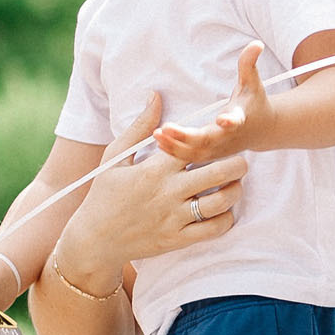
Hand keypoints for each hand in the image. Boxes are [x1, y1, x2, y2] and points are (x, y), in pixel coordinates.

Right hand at [56, 95, 249, 286]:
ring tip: (234, 184)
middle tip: (240, 161)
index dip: (215, 139)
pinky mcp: (178, 239)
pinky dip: (226, 219)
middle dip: (237, 164)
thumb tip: (156, 95)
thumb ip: (140, 127)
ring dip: (235, 190)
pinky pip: (214, 230)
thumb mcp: (115, 157)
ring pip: (221, 201)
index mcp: (155, 168)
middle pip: (219, 172)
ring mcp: (175, 218)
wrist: (94, 240)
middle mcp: (168, 192)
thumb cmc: (104, 194)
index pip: (196, 146)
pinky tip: (224, 210)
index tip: (223, 138)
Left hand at [155, 42, 271, 164]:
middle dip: (186, 137)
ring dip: (175, 146)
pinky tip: (159, 143)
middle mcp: (229, 137)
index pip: (235, 120)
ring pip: (196, 153)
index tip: (222, 119)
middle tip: (165, 128)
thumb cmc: (254, 101)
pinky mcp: (211, 155)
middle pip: (207, 140)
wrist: (262, 129)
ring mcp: (219, 150)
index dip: (230, 121)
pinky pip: (191, 158)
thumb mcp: (253, 82)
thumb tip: (256, 44)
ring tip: (156, 135)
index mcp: (240, 118)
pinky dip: (176, 153)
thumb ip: (249, 63)